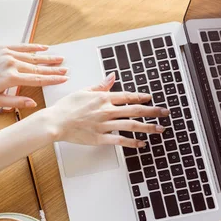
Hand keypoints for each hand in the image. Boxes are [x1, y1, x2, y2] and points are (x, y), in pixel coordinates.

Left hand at [0, 44, 67, 107]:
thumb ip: (15, 101)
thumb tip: (32, 103)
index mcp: (12, 78)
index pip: (37, 79)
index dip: (52, 80)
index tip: (63, 79)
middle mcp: (12, 64)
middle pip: (38, 68)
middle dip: (53, 70)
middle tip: (66, 70)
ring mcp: (9, 54)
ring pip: (33, 57)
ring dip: (47, 58)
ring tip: (59, 59)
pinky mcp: (4, 48)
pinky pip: (23, 47)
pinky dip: (34, 47)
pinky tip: (44, 48)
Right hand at [41, 73, 169, 147]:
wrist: (55, 122)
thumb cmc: (66, 107)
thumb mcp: (83, 91)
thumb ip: (100, 85)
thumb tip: (112, 77)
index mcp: (103, 98)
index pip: (127, 96)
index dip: (141, 97)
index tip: (150, 98)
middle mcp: (107, 111)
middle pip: (135, 110)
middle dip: (153, 111)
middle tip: (164, 113)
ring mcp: (104, 125)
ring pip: (131, 125)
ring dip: (148, 127)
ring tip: (159, 129)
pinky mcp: (100, 138)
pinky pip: (120, 140)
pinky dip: (132, 142)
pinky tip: (141, 143)